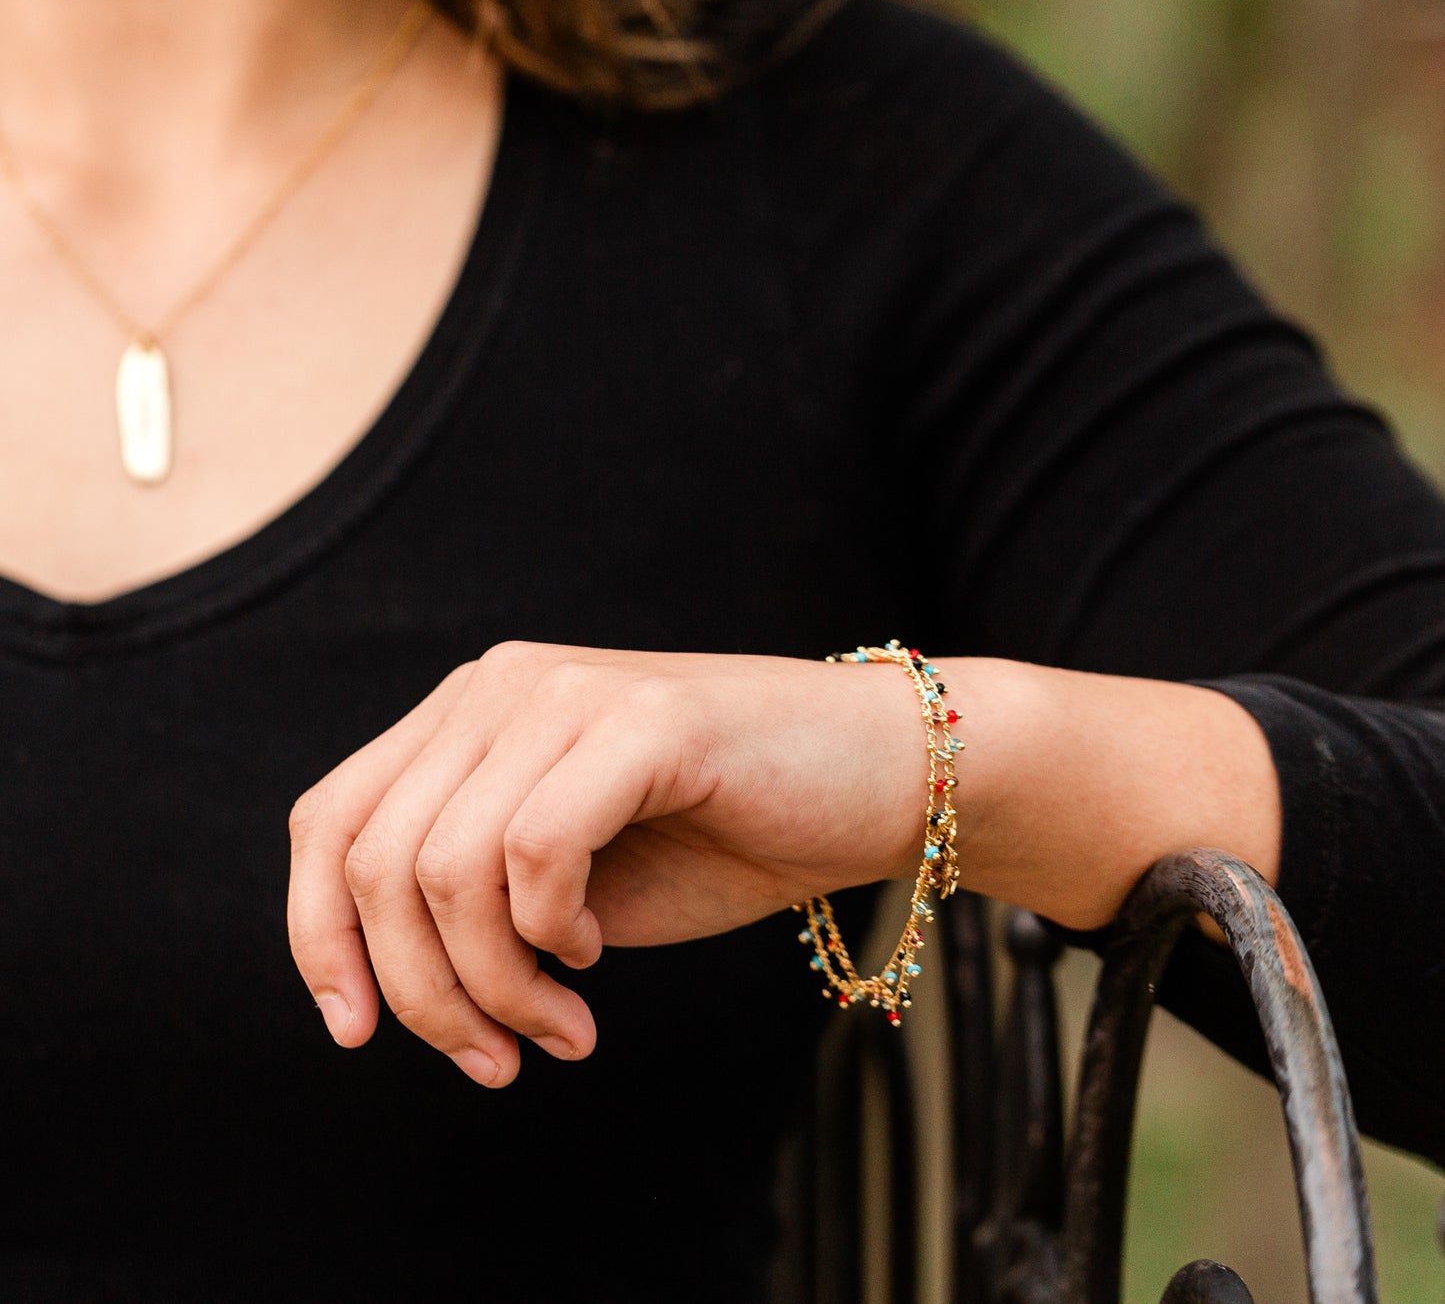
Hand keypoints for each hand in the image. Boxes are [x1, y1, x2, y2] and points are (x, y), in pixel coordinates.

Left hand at [286, 641, 928, 1088]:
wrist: (876, 779)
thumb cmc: (728, 834)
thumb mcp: (567, 884)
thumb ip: (471, 904)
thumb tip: (375, 986)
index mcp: (470, 715)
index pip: (330, 820)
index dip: (318, 938)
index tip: (356, 1033)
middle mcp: (500, 685)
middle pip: (375, 859)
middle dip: (421, 992)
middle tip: (498, 1057)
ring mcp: (569, 691)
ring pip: (444, 867)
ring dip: (492, 984)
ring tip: (561, 1023)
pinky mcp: (642, 717)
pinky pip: (535, 850)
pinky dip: (551, 932)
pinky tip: (595, 950)